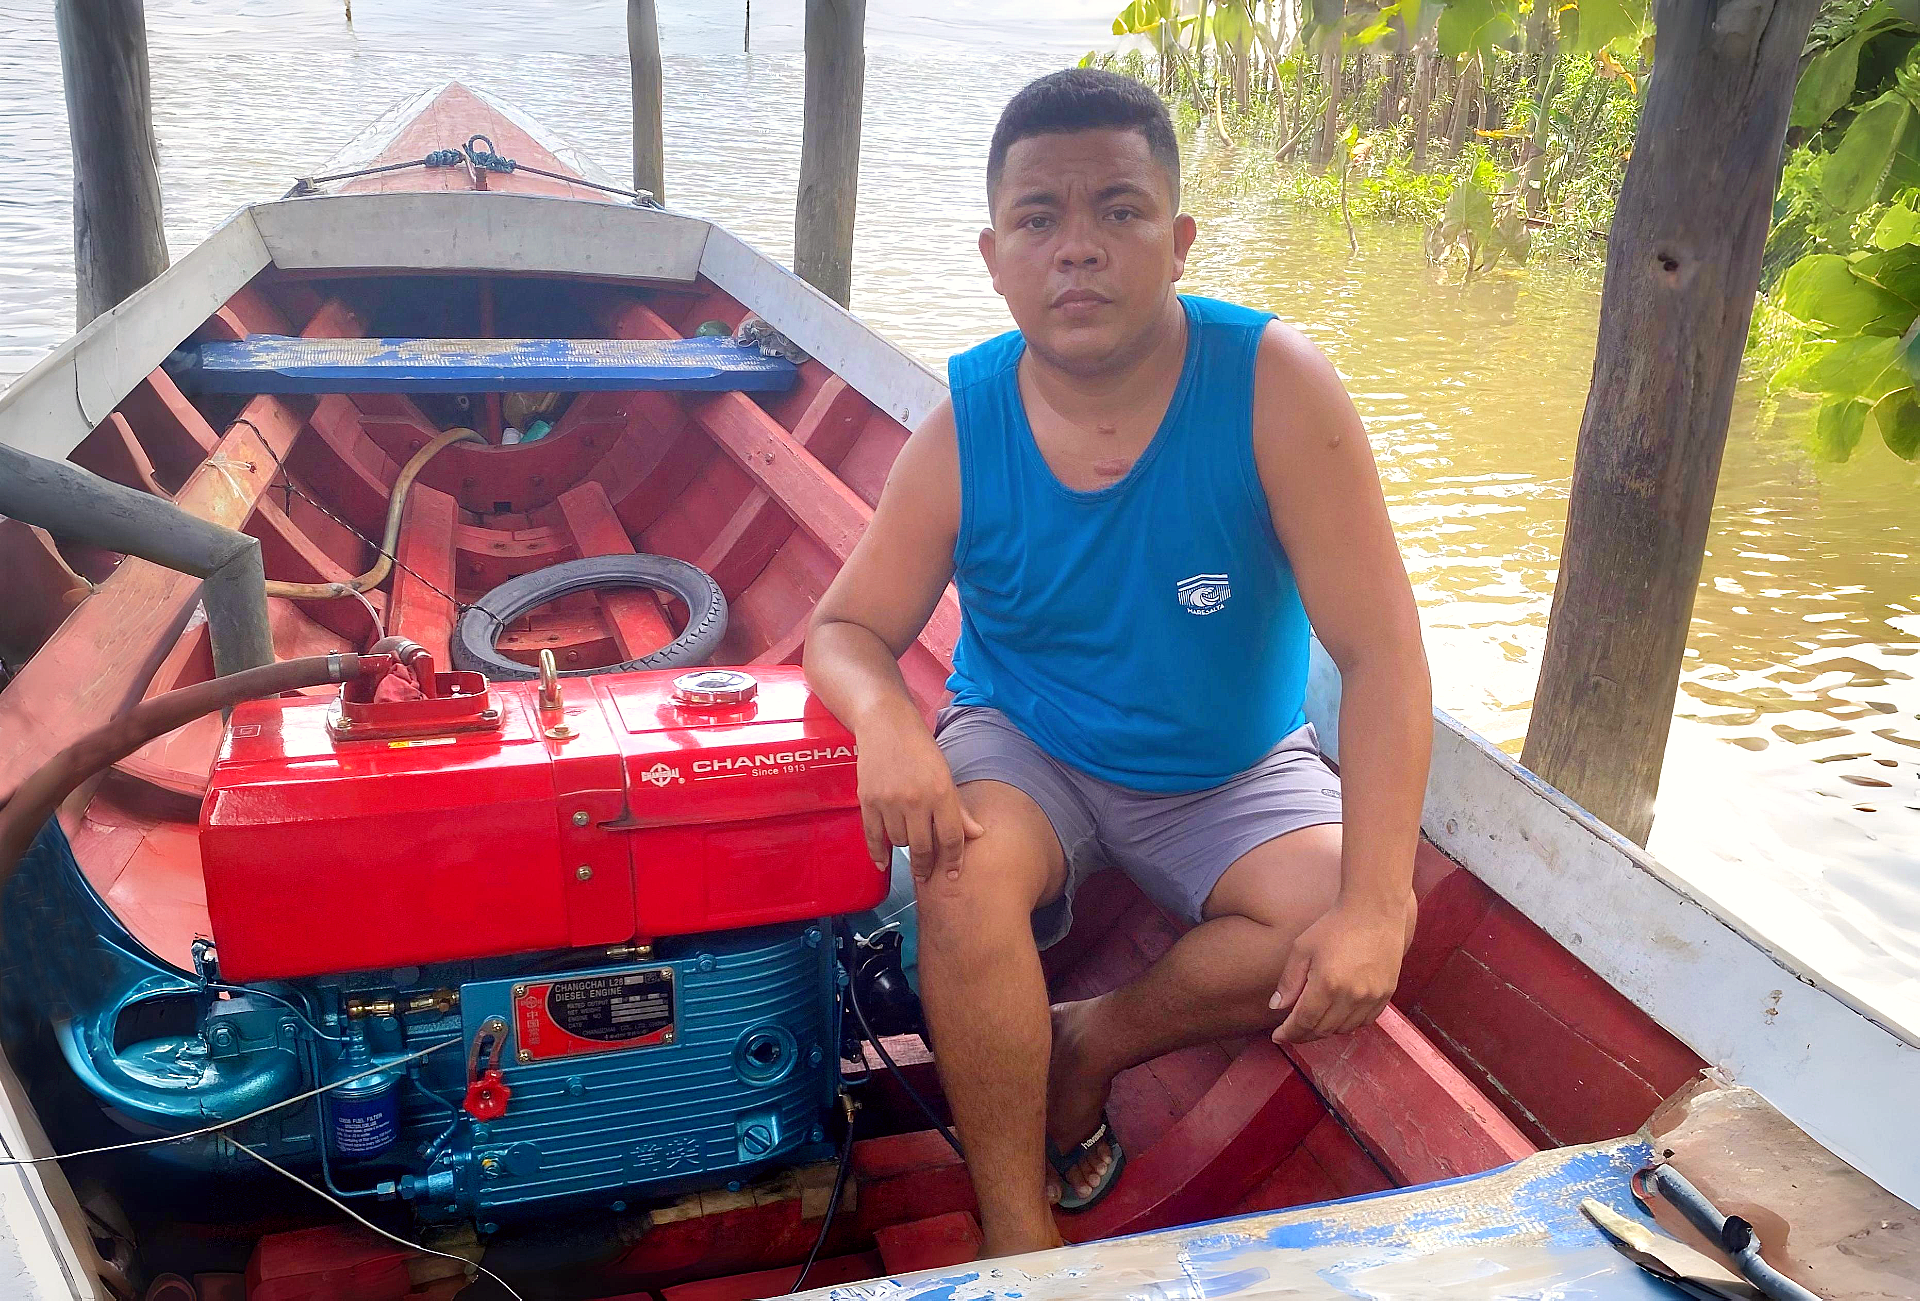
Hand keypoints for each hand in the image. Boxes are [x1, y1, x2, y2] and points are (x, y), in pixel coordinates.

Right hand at [855, 710, 983, 881]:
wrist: (885, 724)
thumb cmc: (920, 748)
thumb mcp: (945, 775)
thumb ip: (958, 809)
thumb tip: (976, 835)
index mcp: (941, 792)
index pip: (951, 838)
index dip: (954, 861)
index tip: (953, 875)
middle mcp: (916, 800)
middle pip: (923, 847)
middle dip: (926, 866)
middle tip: (926, 876)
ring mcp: (889, 801)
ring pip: (899, 841)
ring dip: (904, 847)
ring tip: (908, 843)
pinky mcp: (867, 800)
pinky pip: (873, 836)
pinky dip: (877, 852)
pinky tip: (883, 862)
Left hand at [1269, 893, 1415, 1044]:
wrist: (1374, 911)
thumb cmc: (1335, 926)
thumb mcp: (1302, 948)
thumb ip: (1289, 981)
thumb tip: (1276, 1007)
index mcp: (1327, 984)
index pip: (1304, 1022)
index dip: (1289, 1033)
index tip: (1278, 1036)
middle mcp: (1352, 996)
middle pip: (1323, 1029)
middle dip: (1304, 1034)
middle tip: (1291, 1031)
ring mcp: (1372, 997)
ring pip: (1344, 1029)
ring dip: (1326, 1030)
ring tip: (1313, 1022)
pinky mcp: (1386, 994)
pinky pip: (1365, 1021)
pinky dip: (1348, 1023)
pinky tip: (1337, 1015)